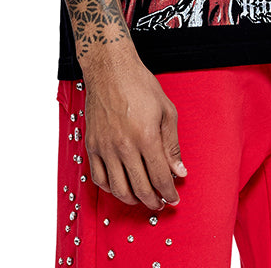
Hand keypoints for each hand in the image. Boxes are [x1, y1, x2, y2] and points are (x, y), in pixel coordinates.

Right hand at [81, 52, 187, 209]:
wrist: (110, 69)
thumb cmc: (139, 84)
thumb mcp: (166, 110)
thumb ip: (172, 144)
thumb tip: (179, 170)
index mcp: (146, 136)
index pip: (160, 177)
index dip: (169, 192)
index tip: (173, 198)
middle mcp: (124, 145)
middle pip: (140, 188)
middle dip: (154, 201)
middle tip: (160, 202)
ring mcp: (105, 147)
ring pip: (118, 188)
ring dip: (132, 199)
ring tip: (142, 198)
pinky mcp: (92, 145)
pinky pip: (98, 178)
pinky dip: (110, 188)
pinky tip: (120, 186)